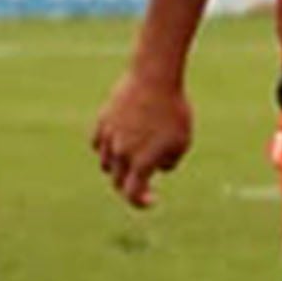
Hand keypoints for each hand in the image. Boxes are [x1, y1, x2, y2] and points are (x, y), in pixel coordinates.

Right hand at [92, 69, 192, 208]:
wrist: (154, 78)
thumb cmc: (174, 110)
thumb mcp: (182, 141)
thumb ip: (170, 161)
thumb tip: (157, 168)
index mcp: (142, 162)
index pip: (132, 194)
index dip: (140, 202)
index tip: (152, 199)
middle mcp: (121, 153)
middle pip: (118, 182)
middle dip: (130, 187)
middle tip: (142, 184)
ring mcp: (109, 137)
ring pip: (107, 164)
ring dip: (118, 168)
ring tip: (131, 162)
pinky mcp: (103, 121)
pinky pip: (98, 144)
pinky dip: (106, 149)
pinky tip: (116, 146)